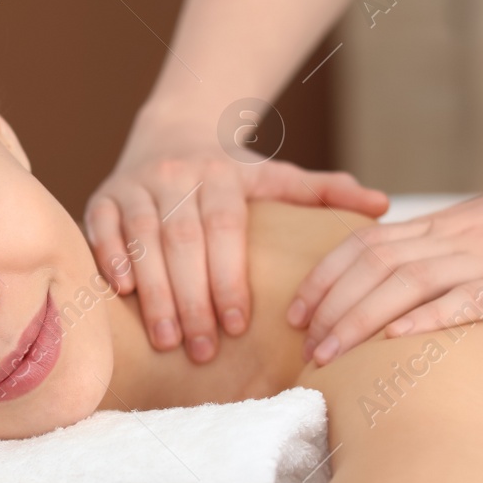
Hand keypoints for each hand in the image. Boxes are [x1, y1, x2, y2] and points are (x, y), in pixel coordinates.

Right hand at [85, 131, 387, 362]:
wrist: (172, 132)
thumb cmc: (231, 173)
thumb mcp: (276, 175)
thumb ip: (323, 193)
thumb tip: (382, 205)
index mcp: (222, 173)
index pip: (225, 229)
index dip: (228, 277)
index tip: (236, 325)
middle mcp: (176, 175)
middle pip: (182, 242)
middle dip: (191, 299)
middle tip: (202, 350)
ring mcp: (135, 186)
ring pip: (142, 241)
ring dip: (153, 293)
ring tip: (167, 340)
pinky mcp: (102, 197)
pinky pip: (101, 230)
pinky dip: (110, 260)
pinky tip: (122, 295)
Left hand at [288, 159, 482, 363]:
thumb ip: (453, 251)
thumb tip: (419, 287)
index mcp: (445, 224)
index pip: (365, 243)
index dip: (324, 277)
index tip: (297, 310)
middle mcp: (456, 236)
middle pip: (372, 264)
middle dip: (328, 305)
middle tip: (300, 343)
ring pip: (405, 283)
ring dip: (358, 320)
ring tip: (327, 355)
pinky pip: (466, 298)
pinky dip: (426, 319)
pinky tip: (395, 341)